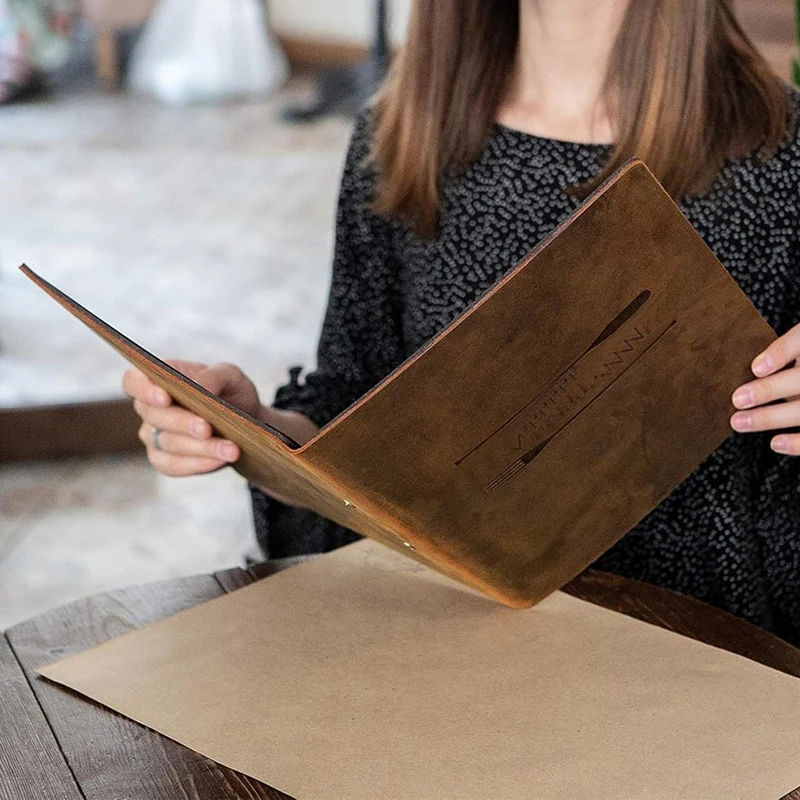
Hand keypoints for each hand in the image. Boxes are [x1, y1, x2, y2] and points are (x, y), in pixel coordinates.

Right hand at [123, 360, 259, 475]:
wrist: (243, 421)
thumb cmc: (229, 391)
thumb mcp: (229, 375)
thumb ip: (213, 376)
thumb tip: (198, 388)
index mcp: (158, 380)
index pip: (133, 382)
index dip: (144, 390)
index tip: (165, 397)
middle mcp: (150, 409)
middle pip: (153, 416)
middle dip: (182, 423)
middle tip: (206, 428)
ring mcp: (154, 437)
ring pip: (168, 444)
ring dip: (201, 447)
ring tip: (231, 449)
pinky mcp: (165, 461)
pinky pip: (174, 466)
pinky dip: (199, 463)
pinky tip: (221, 459)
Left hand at [731, 325, 799, 454]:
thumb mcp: (797, 343)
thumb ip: (782, 349)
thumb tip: (748, 364)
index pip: (799, 341)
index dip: (781, 353)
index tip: (756, 368)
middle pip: (799, 380)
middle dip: (769, 390)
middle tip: (737, 399)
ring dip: (770, 417)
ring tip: (739, 422)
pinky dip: (797, 442)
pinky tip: (775, 443)